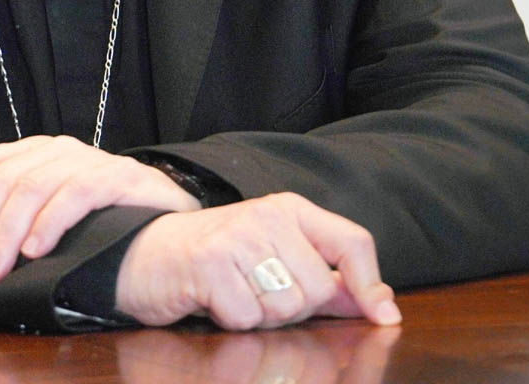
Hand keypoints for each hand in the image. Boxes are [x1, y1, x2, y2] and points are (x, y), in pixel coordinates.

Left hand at [0, 135, 200, 284]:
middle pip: (1, 180)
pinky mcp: (118, 178)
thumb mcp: (45, 199)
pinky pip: (76, 194)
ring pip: (32, 187)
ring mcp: (88, 160)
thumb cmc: (100, 215)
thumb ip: (2, 180)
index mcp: (33, 152)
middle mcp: (56, 149)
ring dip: (6, 234)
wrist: (168, 215)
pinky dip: (51, 222)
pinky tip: (36, 252)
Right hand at [115, 192, 400, 329]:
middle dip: (293, 307)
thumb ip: (327, 277)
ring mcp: (237, 237)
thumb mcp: (274, 255)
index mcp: (289, 209)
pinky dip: (232, 320)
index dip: (371, 285)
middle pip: (318, 290)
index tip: (383, 318)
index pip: (351, 242)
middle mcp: (266, 215)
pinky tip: (213, 299)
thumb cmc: (216, 257)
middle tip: (259, 291)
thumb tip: (383, 303)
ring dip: (261, 315)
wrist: (144, 250)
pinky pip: (247, 317)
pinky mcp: (210, 264)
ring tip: (235, 292)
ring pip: (285, 307)